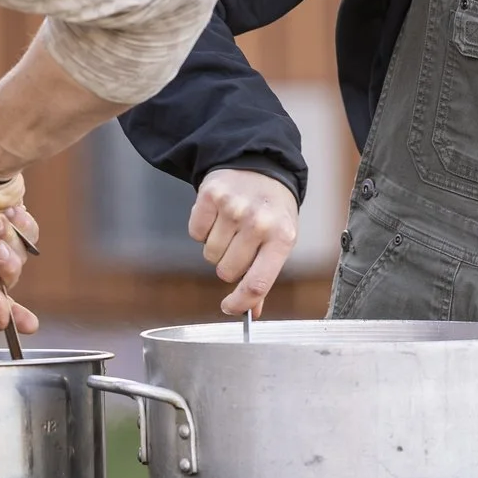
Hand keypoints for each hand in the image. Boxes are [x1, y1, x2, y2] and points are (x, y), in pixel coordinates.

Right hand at [189, 168, 297, 316]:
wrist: (260, 165)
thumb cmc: (272, 210)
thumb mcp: (280, 239)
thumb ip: (264, 275)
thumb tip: (252, 312)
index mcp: (282, 238)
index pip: (257, 283)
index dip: (240, 303)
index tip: (229, 308)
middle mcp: (258, 222)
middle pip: (227, 271)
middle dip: (229, 266)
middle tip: (239, 247)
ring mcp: (233, 207)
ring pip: (209, 254)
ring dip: (216, 247)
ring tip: (230, 228)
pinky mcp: (210, 195)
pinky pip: (195, 233)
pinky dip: (203, 230)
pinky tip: (218, 217)